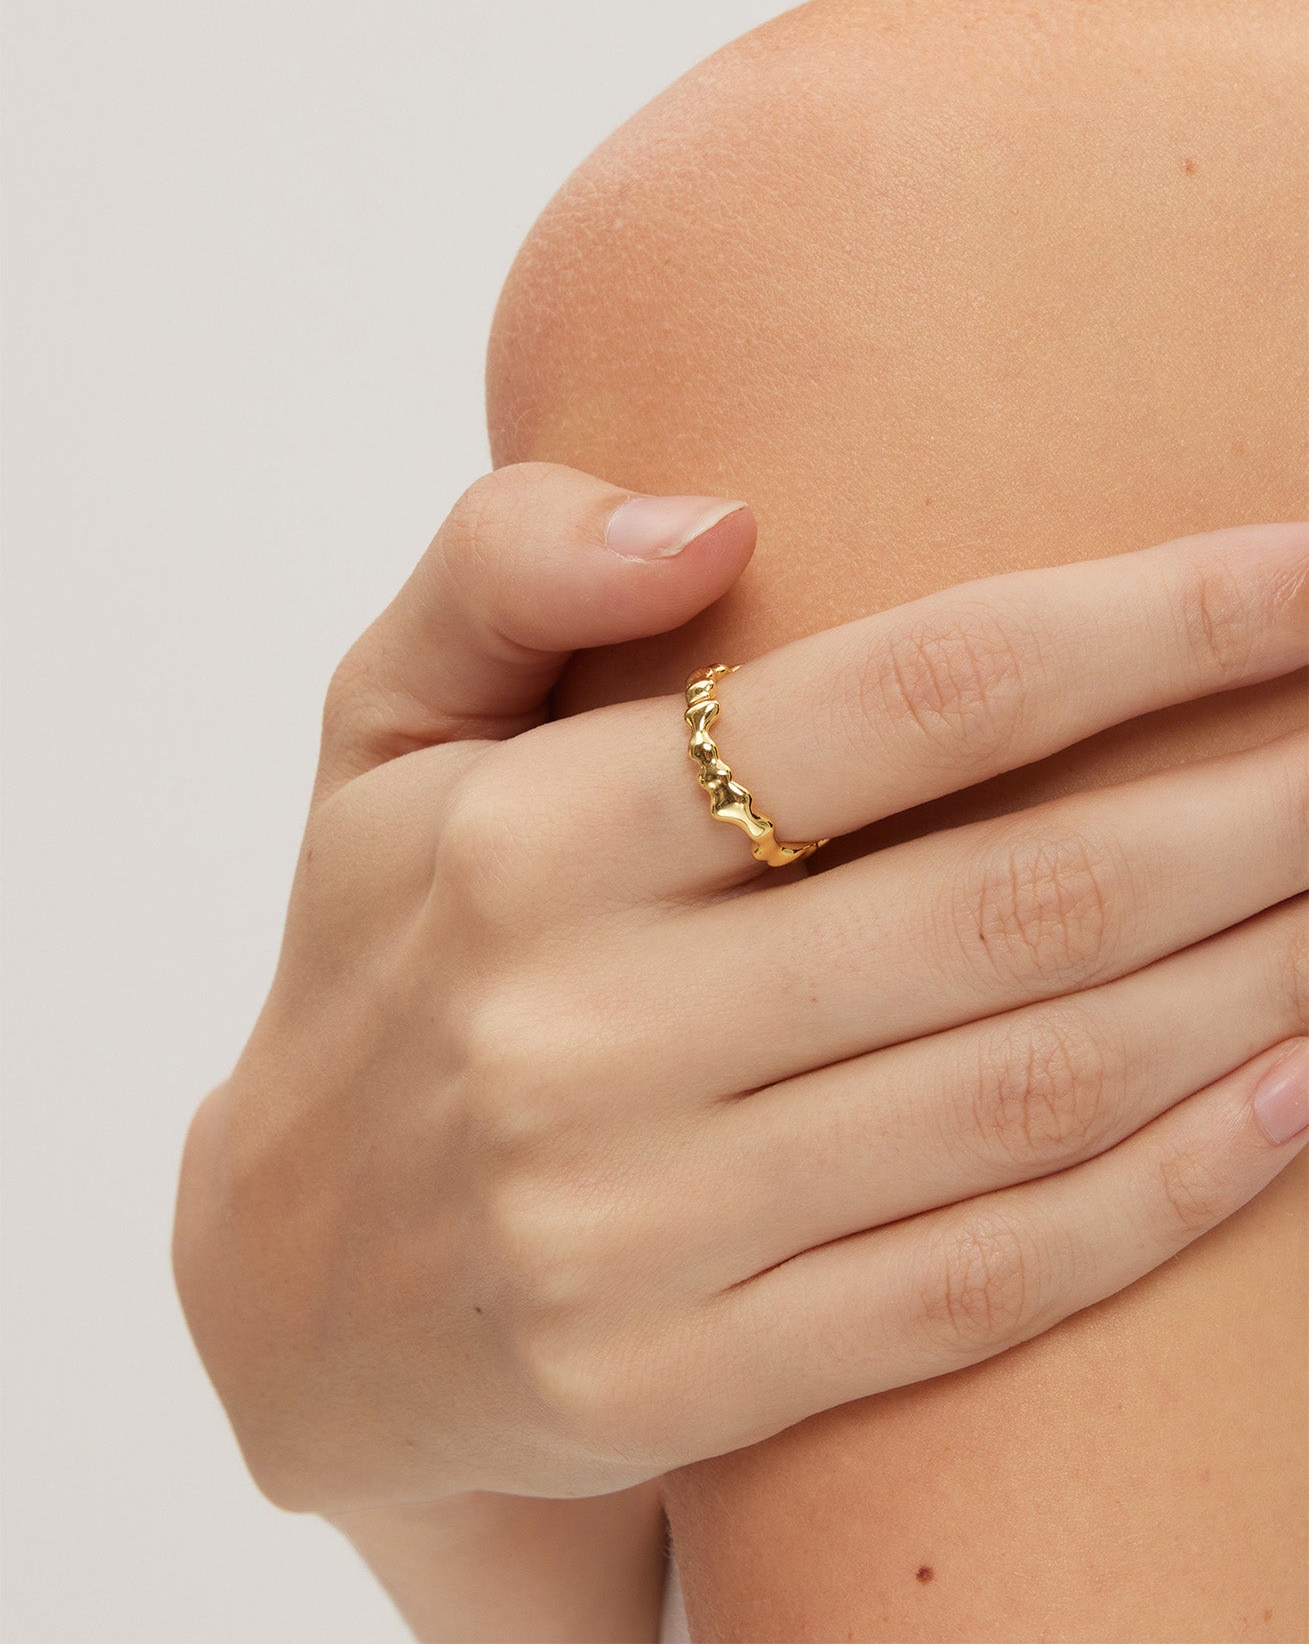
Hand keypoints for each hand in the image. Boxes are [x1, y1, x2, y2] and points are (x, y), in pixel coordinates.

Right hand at [172, 464, 1308, 1512]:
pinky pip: (983, 1280)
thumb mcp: (378, 731)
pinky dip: (1170, 1191)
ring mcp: (633, 1229)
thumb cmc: (376, 960)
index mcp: (525, 837)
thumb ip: (500, 567)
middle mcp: (579, 1031)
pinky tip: (1299, 1101)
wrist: (289, 1291)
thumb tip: (717, 512)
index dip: (1146, 625)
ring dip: (1254, 982)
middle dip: (1260, 805)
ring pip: (1031, 1092)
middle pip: (1016, 900)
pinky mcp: (677, 1379)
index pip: (901, 698)